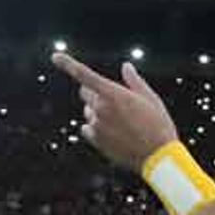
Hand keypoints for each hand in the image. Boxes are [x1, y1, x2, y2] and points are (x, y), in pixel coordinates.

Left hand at [52, 53, 178, 172]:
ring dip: (98, 112)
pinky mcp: (96, 141)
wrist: (159, 157)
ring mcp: (96, 125)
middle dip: (96, 93)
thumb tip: (126, 67)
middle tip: (117, 103)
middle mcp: (100, 108)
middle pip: (86, 93)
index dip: (68, 64)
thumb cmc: (159, 126)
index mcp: (113, 94)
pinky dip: (96, 128)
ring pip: (88, 112)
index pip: (84, 75)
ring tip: (122, 123)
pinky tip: (115, 134)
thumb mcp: (151, 99)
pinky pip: (87, 129)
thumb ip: (134, 81)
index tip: (55, 57)